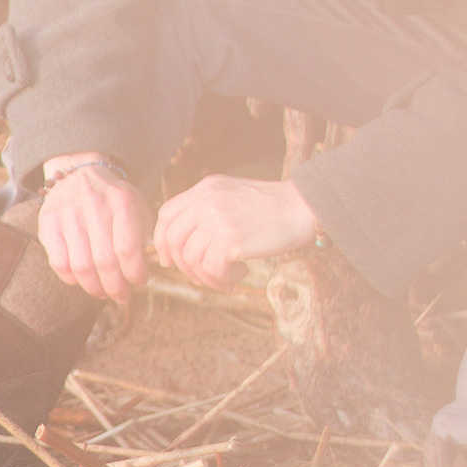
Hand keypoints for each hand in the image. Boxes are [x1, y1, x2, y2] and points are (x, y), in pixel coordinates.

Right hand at [37, 153, 150, 301]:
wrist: (81, 173)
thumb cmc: (114, 199)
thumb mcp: (136, 207)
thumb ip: (146, 235)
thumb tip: (153, 265)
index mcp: (121, 201)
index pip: (128, 250)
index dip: (135, 274)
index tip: (139, 283)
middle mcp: (94, 205)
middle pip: (105, 262)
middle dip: (116, 287)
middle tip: (122, 296)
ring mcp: (68, 213)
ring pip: (82, 267)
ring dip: (95, 288)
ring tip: (104, 292)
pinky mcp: (48, 222)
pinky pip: (59, 263)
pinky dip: (72, 279)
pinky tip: (82, 280)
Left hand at [154, 174, 320, 291]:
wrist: (303, 207)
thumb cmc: (272, 208)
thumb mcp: (232, 196)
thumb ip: (208, 210)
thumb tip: (184, 245)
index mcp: (205, 188)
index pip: (166, 214)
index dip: (162, 241)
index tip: (169, 260)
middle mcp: (207, 200)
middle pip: (174, 240)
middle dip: (184, 266)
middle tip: (202, 277)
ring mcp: (218, 218)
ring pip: (192, 259)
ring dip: (207, 276)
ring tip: (227, 277)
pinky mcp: (231, 238)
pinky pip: (212, 268)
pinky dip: (222, 278)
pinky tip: (239, 274)